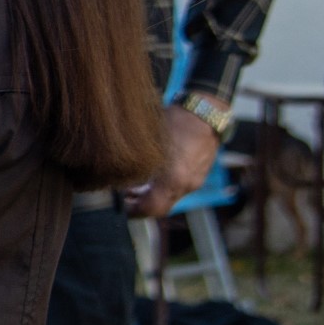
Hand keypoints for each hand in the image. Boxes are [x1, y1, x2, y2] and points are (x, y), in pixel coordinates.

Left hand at [124, 104, 218, 219]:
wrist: (205, 113)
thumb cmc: (173, 122)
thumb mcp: (148, 144)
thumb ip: (135, 165)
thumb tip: (118, 178)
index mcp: (172, 179)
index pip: (152, 208)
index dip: (135, 211)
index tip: (124, 208)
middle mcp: (186, 184)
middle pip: (161, 206)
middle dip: (143, 205)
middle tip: (127, 197)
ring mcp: (195, 180)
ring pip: (171, 198)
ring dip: (154, 195)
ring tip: (137, 185)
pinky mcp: (200, 175)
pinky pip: (180, 188)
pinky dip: (166, 187)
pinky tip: (155, 175)